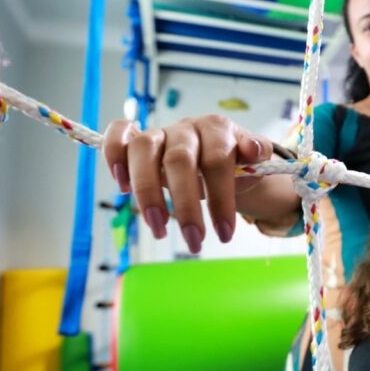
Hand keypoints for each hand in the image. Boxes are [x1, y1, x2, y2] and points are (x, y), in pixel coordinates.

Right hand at [101, 115, 274, 252]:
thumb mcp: (254, 162)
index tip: (224, 235)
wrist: (222, 154)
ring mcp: (161, 132)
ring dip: (147, 192)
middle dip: (186, 206)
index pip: (217, 160)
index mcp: (218, 128)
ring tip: (159, 229)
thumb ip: (256, 154)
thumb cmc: (236, 163)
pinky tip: (122, 186)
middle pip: (179, 160)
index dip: (220, 198)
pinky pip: (119, 135)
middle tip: (195, 242)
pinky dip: (113, 154)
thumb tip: (254, 151)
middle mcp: (187, 127)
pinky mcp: (139, 140)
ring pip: (143, 150)